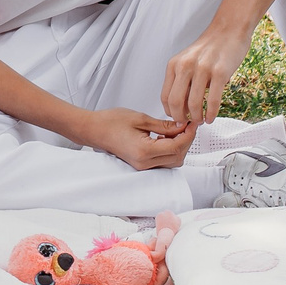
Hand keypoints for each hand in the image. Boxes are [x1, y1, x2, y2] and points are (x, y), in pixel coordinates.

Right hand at [75, 107, 195, 169]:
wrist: (93, 130)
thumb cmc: (110, 122)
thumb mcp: (141, 118)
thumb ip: (164, 125)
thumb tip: (183, 126)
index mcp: (144, 152)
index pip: (176, 147)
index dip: (188, 134)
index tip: (192, 123)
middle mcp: (144, 163)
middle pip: (178, 157)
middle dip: (186, 141)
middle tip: (187, 125)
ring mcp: (142, 166)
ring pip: (172, 161)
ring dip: (179, 146)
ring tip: (177, 129)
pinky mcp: (141, 164)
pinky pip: (163, 161)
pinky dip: (170, 150)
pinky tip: (166, 137)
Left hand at [162, 22, 252, 125]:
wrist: (228, 30)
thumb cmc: (210, 47)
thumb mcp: (187, 61)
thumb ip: (182, 80)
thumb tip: (180, 106)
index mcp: (174, 64)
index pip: (165, 96)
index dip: (170, 112)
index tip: (177, 119)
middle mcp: (185, 66)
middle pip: (175, 102)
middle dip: (181, 118)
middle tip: (187, 124)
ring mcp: (202, 69)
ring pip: (193, 103)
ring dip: (197, 117)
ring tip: (201, 120)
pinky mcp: (220, 72)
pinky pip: (212, 100)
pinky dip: (211, 113)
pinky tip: (211, 117)